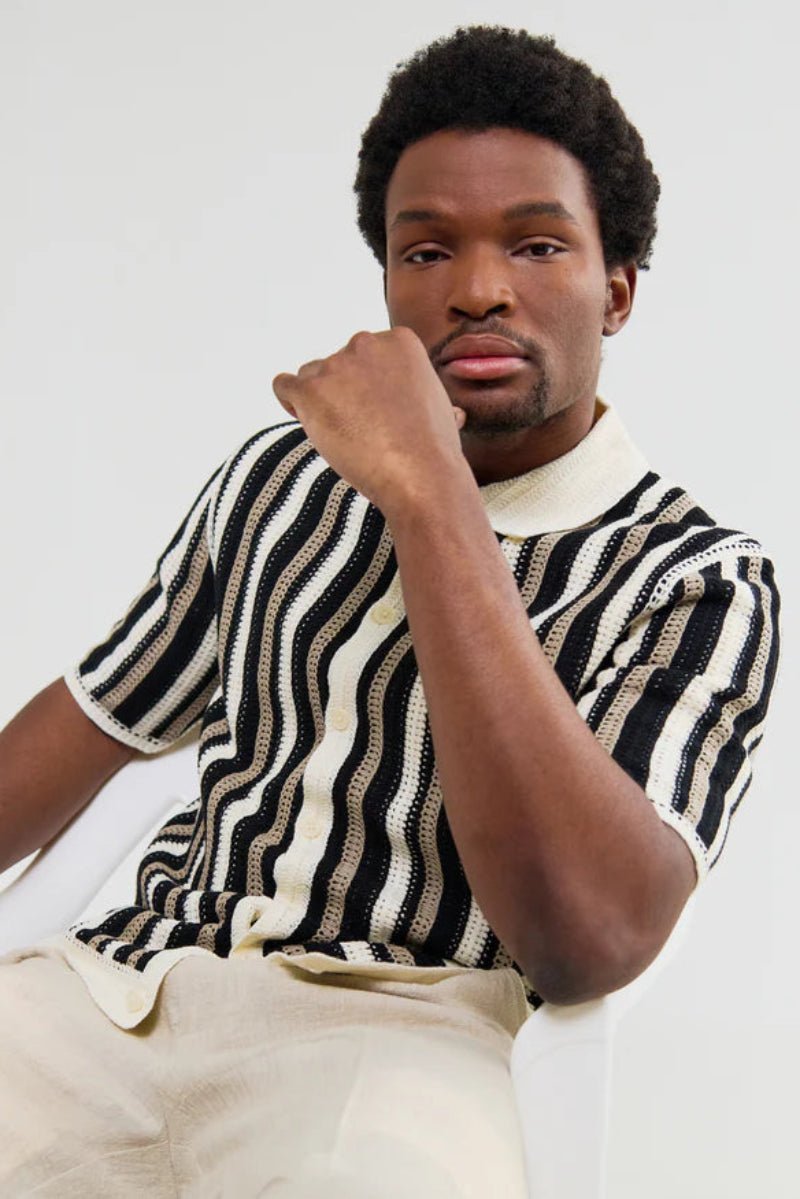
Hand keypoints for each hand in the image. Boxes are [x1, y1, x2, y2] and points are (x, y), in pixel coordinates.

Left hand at [272, 327, 466, 514]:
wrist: (420, 473)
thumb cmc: (434, 448)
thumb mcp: (442, 409)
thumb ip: (429, 399)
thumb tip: (452, 415)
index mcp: (398, 341)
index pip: (364, 355)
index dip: (363, 384)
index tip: (374, 409)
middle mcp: (365, 344)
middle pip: (336, 363)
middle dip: (341, 392)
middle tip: (358, 426)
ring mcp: (335, 365)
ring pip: (309, 377)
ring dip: (319, 402)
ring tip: (341, 433)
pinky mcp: (310, 390)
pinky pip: (283, 385)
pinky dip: (290, 403)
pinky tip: (306, 421)